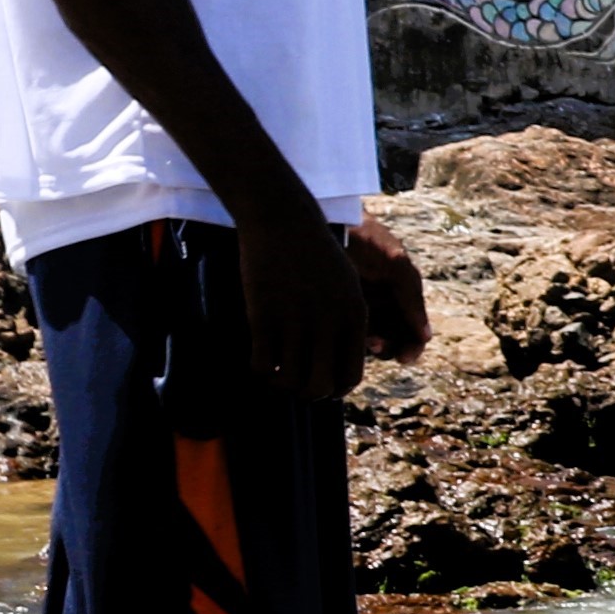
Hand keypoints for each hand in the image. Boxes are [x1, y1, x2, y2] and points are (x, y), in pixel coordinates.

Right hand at [238, 205, 372, 404]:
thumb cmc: (315, 254)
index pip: (350, 377)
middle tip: (297, 383)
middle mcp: (328, 323)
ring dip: (283, 385)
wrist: (282, 219)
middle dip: (309, 394)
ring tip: (278, 374)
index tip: (322, 383)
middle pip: (320, 387)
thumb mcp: (346, 286)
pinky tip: (260, 359)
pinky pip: (263, 365)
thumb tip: (338, 364)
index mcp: (354, 317)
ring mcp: (295, 321)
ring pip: (290, 381)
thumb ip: (346, 323)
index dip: (334, 389)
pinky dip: (261, 371)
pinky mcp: (263, 315)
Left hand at [348, 213, 432, 363]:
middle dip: (392, 348)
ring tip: (365, 340)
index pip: (415, 330)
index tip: (405, 356)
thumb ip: (412, 296)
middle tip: (379, 347)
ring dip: (372, 346)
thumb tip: (426, 335)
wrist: (328, 219)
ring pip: (372, 338)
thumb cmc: (365, 237)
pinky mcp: (336, 305)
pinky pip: (349, 330)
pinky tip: (346, 332)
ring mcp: (361, 304)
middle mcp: (384, 302)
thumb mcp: (395, 263)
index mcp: (403, 292)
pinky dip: (351, 337)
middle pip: (395, 339)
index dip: (413, 346)